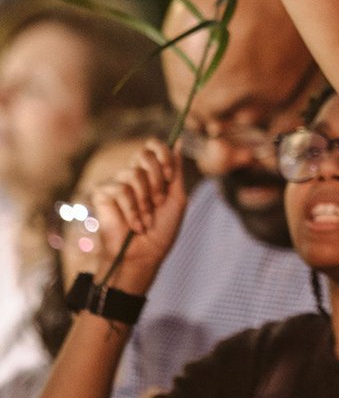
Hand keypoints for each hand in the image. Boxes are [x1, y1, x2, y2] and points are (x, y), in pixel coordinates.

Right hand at [88, 140, 187, 292]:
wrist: (144, 255)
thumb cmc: (162, 231)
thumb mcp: (176, 198)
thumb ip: (176, 171)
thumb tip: (178, 141)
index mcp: (152, 174)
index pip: (154, 146)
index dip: (163, 155)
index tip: (170, 177)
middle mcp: (133, 175)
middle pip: (143, 154)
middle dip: (157, 180)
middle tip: (158, 202)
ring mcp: (117, 184)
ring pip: (133, 173)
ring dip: (145, 201)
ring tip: (147, 219)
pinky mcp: (102, 194)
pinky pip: (120, 189)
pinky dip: (132, 210)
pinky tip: (134, 225)